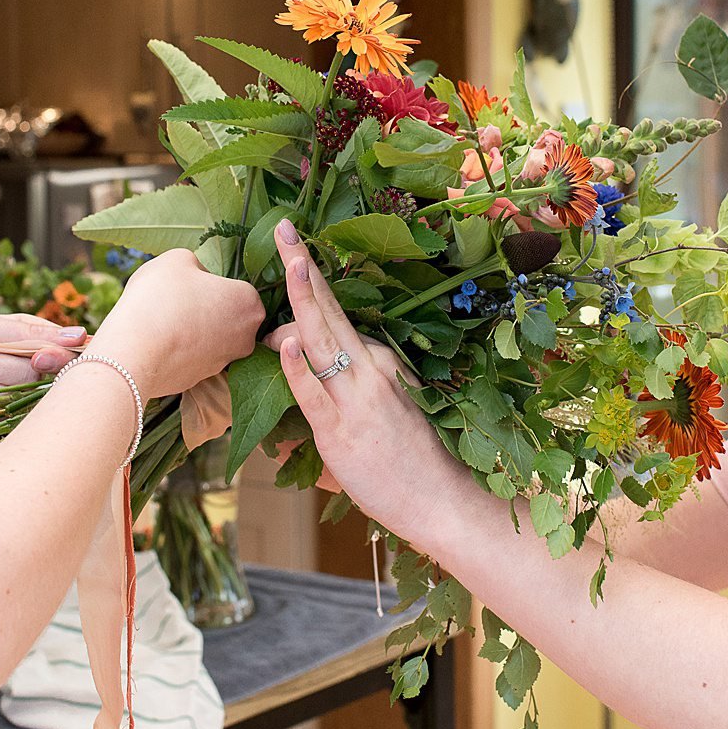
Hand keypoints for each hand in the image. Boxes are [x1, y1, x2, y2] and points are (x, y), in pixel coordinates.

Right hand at [89, 250, 263, 399]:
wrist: (134, 354)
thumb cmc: (159, 300)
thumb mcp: (177, 260)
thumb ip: (196, 263)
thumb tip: (199, 276)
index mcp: (249, 303)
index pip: (235, 286)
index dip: (210, 282)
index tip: (189, 283)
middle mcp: (246, 337)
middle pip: (227, 314)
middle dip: (206, 307)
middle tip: (176, 300)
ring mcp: (224, 362)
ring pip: (210, 337)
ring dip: (193, 328)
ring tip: (163, 319)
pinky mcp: (201, 380)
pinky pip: (193, 356)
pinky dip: (180, 349)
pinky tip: (158, 341)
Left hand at [268, 220, 469, 537]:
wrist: (444, 501)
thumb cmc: (416, 460)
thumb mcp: (390, 408)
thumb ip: (353, 384)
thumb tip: (312, 363)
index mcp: (381, 362)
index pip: (337, 313)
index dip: (313, 279)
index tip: (296, 243)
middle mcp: (370, 370)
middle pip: (328, 310)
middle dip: (303, 266)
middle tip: (283, 227)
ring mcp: (355, 399)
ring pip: (321, 341)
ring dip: (303, 299)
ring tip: (291, 260)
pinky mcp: (341, 433)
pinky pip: (314, 395)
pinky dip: (298, 368)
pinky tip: (284, 344)